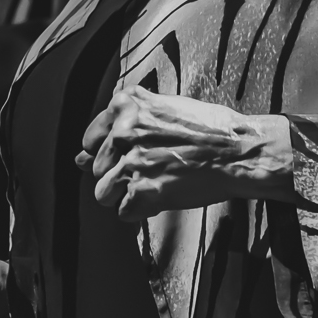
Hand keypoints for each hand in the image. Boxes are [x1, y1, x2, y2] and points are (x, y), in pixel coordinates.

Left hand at [76, 87, 295, 221]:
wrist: (239, 151)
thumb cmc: (207, 129)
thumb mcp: (162, 112)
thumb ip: (118, 130)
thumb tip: (78, 159)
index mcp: (124, 105)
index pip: (91, 140)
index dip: (112, 153)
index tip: (134, 155)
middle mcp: (122, 130)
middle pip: (97, 169)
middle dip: (120, 176)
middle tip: (156, 169)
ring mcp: (130, 161)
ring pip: (103, 193)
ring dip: (127, 195)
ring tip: (158, 183)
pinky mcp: (142, 190)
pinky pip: (123, 212)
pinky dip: (142, 211)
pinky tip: (165, 195)